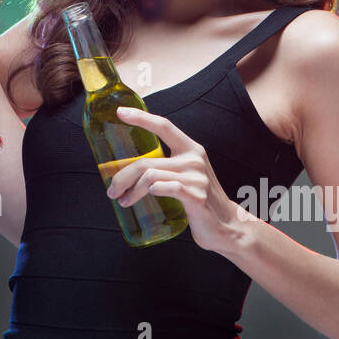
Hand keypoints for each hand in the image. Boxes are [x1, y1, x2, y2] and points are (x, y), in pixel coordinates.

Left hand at [107, 106, 248, 253]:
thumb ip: (165, 168)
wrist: (227, 226)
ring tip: (123, 201)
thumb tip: (128, 171)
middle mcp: (194, 159)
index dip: (141, 117)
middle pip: (146, 162)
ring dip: (132, 190)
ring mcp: (196, 178)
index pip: (164, 126)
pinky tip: (148, 196)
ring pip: (150, 177)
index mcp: (190, 149)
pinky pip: (166, 188)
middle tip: (111, 191)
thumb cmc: (199, 201)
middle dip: (122, 177)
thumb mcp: (185, 176)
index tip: (120, 112)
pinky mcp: (196, 196)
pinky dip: (152, 191)